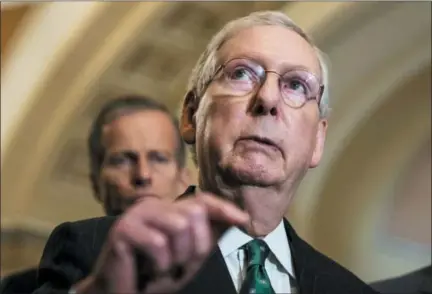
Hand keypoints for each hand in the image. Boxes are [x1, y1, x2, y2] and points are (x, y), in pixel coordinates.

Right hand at [74, 192, 248, 293]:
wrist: (122, 293)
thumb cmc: (155, 274)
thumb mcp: (190, 256)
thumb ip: (209, 235)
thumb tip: (240, 218)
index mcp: (169, 209)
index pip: (202, 200)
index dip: (224, 208)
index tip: (244, 221)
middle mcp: (154, 205)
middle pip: (194, 213)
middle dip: (196, 247)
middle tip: (180, 265)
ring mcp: (137, 214)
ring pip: (179, 226)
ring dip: (178, 257)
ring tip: (163, 268)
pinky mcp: (123, 228)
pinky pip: (158, 243)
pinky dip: (160, 265)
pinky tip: (148, 270)